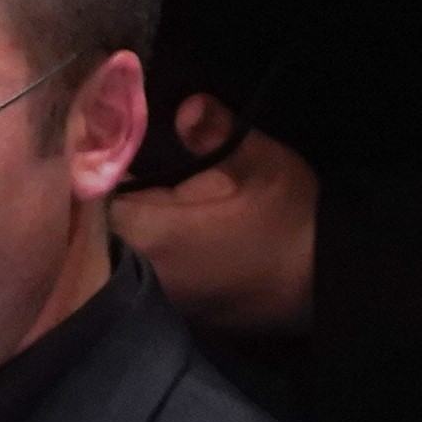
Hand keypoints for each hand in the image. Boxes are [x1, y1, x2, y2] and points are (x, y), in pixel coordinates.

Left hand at [107, 97, 316, 335]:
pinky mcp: (179, 314)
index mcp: (152, 236)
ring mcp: (159, 300)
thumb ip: (212, 133)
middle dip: (98, 200)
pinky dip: (140, 254)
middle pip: (95, 234)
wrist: (332, 283)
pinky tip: (158, 232)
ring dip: (118, 230)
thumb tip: (185, 107)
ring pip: (117, 258)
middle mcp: (143, 275)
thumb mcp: (260, 163)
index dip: (89, 169)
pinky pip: (141, 277)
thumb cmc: (293, 220)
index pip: (89, 199)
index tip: (96, 142)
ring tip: (129, 194)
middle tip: (107, 163)